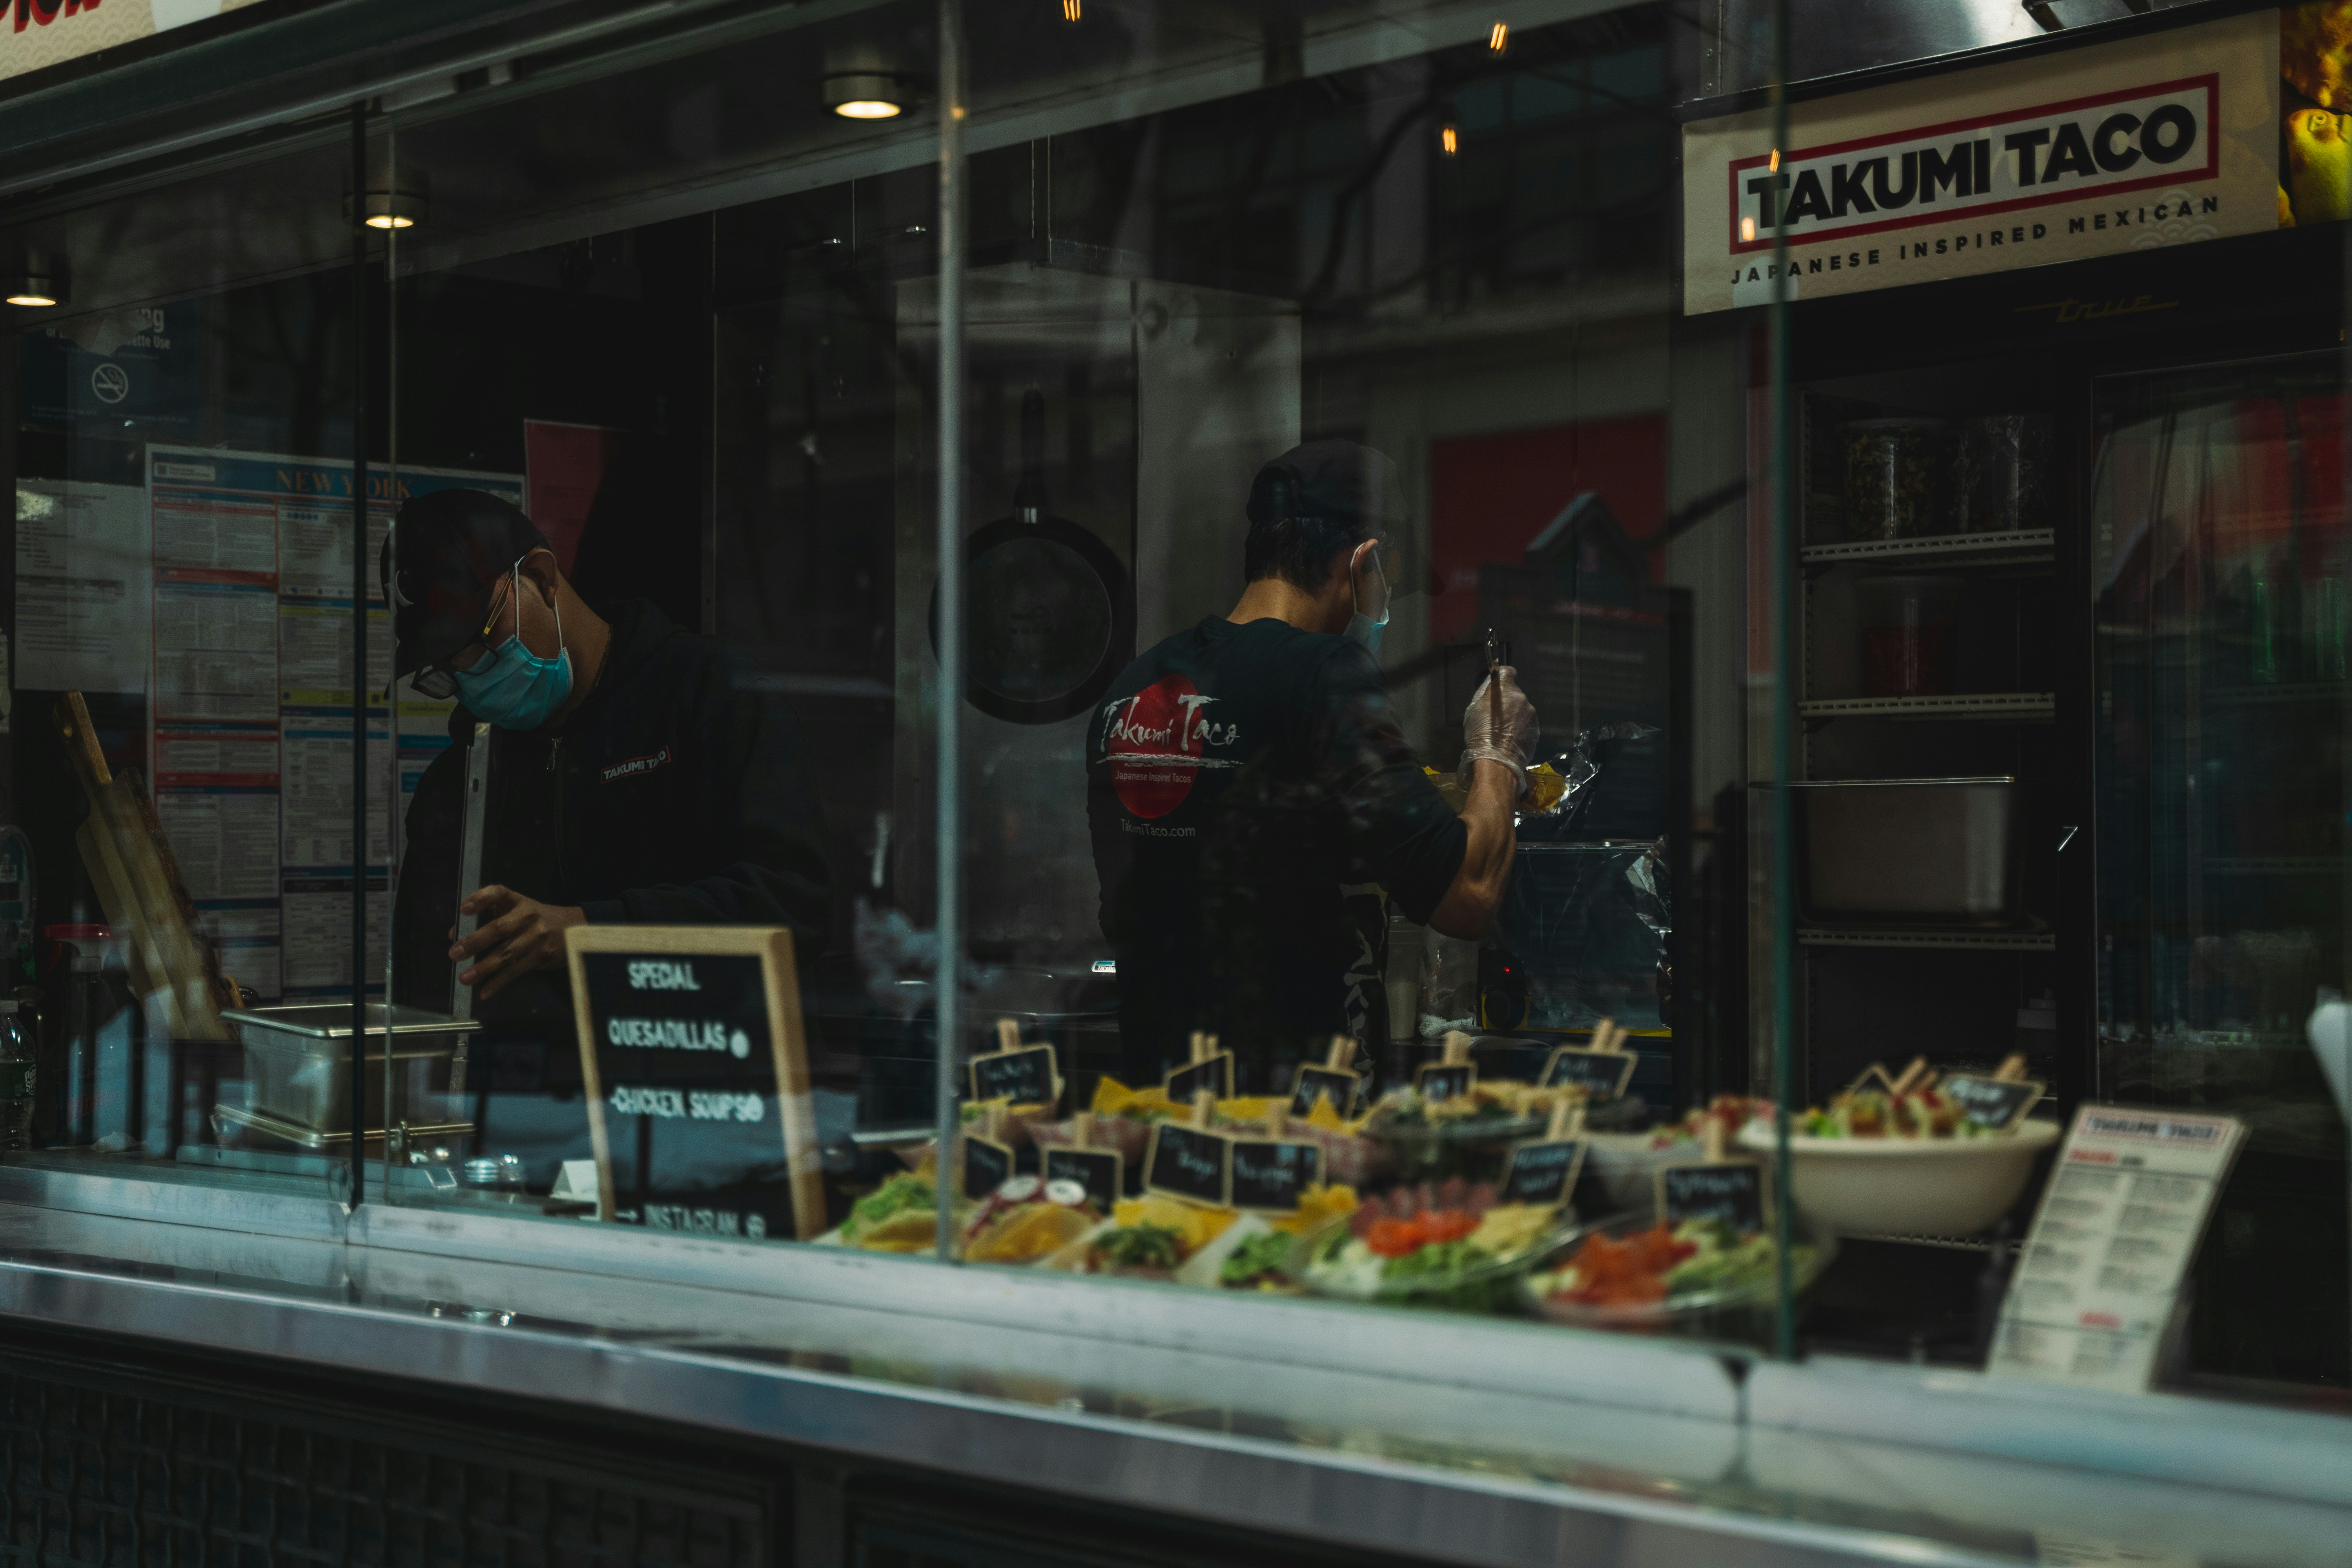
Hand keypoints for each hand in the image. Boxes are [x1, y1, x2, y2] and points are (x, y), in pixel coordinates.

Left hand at [448, 885, 585, 999]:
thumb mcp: (516, 911)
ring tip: (464, 977)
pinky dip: (498, 982)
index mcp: (519, 901)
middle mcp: (528, 917)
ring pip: (506, 954)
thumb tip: (455, 934)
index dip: (481, 899)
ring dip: (484, 967)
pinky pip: (515, 971)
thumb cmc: (535, 920)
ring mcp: (536, 938)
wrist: (574, 929)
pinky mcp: (541, 956)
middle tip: (454, 953)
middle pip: (499, 928)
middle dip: (475, 941)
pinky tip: (484, 991)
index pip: (499, 893)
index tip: (463, 909)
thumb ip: (487, 918)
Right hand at [1462, 664, 1537, 792]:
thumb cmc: (1481, 735)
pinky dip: (1520, 728)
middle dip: (1506, 702)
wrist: (1497, 762)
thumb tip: (1492, 681)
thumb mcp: (1473, 709)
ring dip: (1514, 716)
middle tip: (1495, 717)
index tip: (1497, 685)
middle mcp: (1522, 698)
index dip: (1502, 677)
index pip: (1508, 672)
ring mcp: (1531, 715)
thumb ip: (1485, 692)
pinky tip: (1510, 739)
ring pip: (1522, 710)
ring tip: (1503, 732)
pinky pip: (1527, 724)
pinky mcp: (1536, 730)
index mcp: (1505, 690)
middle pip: (1514, 694)